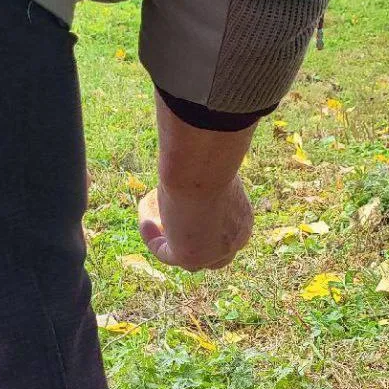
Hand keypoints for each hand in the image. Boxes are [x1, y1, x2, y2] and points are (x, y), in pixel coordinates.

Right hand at [140, 94, 257, 271]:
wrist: (202, 166)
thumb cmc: (213, 156)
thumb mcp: (217, 161)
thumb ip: (215, 159)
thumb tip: (216, 129)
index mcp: (244, 221)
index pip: (227, 237)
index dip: (206, 227)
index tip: (185, 208)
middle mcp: (234, 242)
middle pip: (213, 258)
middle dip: (190, 241)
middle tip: (168, 219)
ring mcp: (213, 253)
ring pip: (189, 260)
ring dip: (169, 240)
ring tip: (152, 215)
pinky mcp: (190, 257)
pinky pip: (165, 254)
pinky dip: (153, 239)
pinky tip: (144, 218)